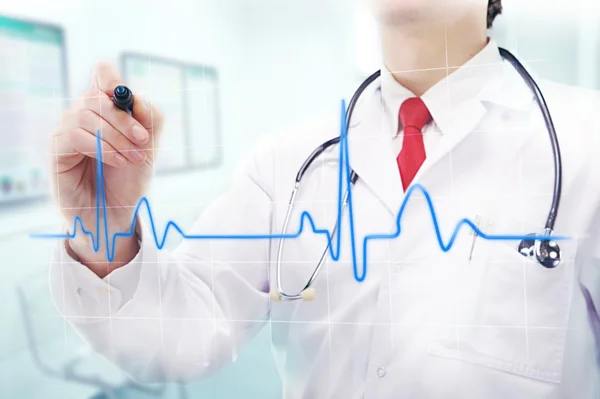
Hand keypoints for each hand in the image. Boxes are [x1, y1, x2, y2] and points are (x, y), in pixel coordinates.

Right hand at [50, 61, 163, 276]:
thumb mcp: (148, 148)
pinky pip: (74, 135)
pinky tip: (117, 162)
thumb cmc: (129, 181)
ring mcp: (66, 131)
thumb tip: (136, 97)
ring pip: (85, 114)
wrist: (116, 216)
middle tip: (141, 142)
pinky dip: (102, 147)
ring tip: (131, 159)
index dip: (114, 80)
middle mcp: (82, 115)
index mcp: (105, 110)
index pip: (103, 75)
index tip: (131, 102)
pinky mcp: (57, 151)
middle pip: (96, 95)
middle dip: (124, 119)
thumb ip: (149, 119)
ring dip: (116, 137)